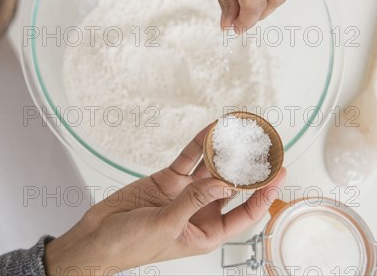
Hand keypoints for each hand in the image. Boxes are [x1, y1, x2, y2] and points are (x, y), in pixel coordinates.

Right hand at [44, 124, 286, 274]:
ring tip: (241, 134)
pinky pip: (188, 159)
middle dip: (248, 169)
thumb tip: (223, 182)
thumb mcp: (168, 226)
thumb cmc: (130, 245)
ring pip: (210, 169)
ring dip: (224, 152)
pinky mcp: (167, 180)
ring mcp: (183, 194)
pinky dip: (199, 145)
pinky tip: (211, 132)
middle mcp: (199, 211)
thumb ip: (195, 201)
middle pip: (231, 187)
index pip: (244, 212)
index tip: (279, 174)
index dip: (264, 194)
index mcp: (206, 233)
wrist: (97, 236)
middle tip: (265, 148)